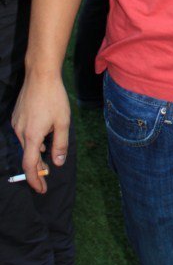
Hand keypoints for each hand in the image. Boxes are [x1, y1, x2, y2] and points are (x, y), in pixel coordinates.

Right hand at [11, 76, 70, 192]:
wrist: (40, 75)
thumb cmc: (54, 98)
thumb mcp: (63, 122)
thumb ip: (60, 144)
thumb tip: (57, 163)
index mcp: (32, 136)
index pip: (30, 165)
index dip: (35, 179)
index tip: (41, 189)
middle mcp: (20, 132)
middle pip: (28, 156)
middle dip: (37, 168)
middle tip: (47, 177)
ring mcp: (16, 123)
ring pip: (26, 144)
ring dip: (36, 152)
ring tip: (48, 154)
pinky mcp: (16, 116)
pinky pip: (24, 134)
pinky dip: (33, 140)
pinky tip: (43, 136)